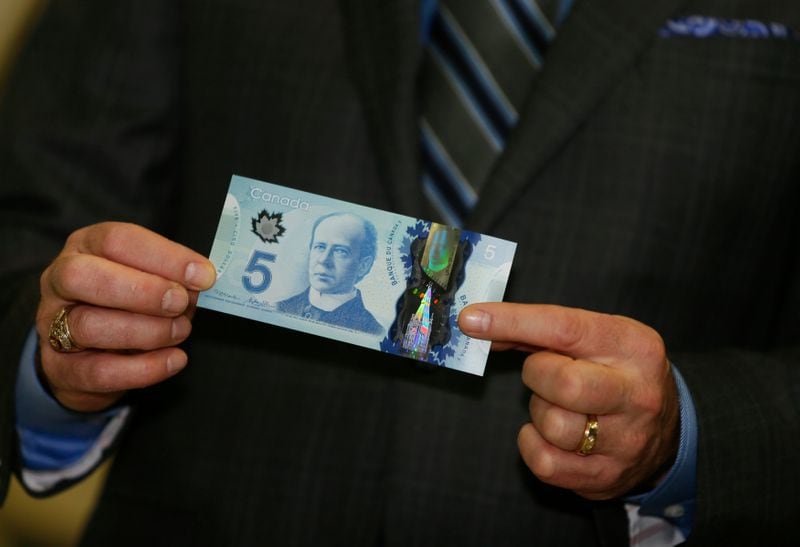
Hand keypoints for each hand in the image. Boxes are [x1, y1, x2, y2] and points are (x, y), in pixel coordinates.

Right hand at [36, 222, 215, 412]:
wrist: (90, 357)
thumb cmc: (127, 305)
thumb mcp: (149, 281)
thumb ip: (171, 279)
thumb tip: (199, 284)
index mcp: (86, 247)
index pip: (116, 240)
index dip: (163, 256)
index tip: (202, 275)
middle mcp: (61, 280)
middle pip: (84, 276)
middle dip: (142, 290)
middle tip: (180, 303)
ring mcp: (52, 324)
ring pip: (89, 325)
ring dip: (146, 331)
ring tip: (180, 331)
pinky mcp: (60, 368)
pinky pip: (98, 371)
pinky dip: (143, 368)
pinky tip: (174, 360)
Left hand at [459, 303, 679, 499]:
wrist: (667, 430)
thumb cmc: (615, 373)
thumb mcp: (594, 340)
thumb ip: (538, 332)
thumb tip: (479, 325)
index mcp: (632, 347)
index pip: (564, 328)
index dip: (512, 321)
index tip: (471, 319)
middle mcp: (636, 393)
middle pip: (563, 383)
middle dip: (537, 375)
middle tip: (543, 374)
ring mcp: (626, 440)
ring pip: (553, 425)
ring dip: (539, 412)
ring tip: (557, 406)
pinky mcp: (606, 477)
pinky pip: (545, 464)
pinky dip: (533, 445)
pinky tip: (549, 435)